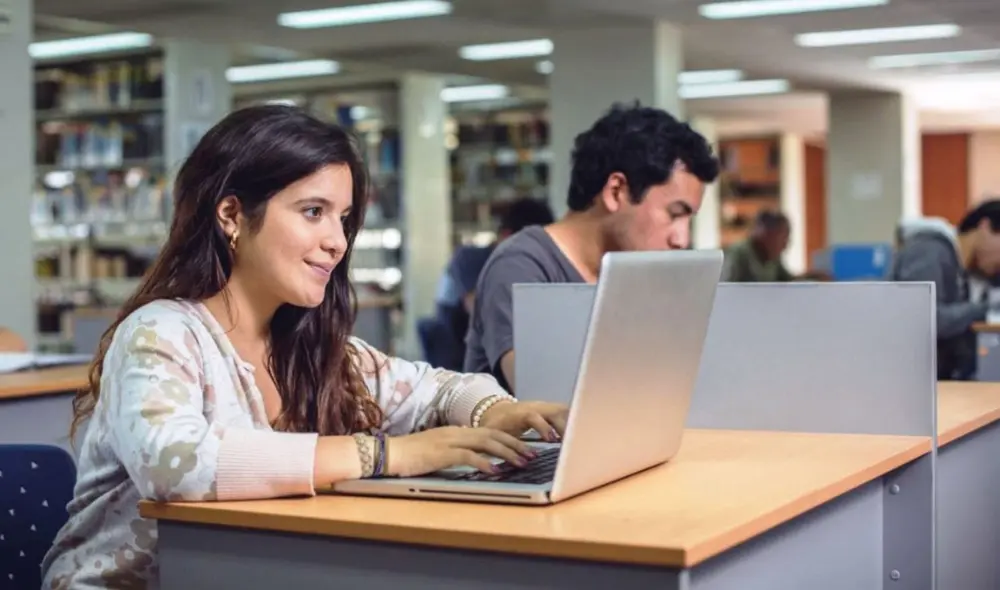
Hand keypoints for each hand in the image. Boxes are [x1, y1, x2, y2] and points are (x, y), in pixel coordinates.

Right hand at [386, 426, 535, 477]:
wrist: (389, 453)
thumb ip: (457, 451)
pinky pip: (468, 456)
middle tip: (532, 454)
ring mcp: (450, 441)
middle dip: (515, 444)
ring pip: (486, 442)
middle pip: (493, 434)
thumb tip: (476, 458)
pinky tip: (495, 471)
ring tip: (521, 462)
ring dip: (506, 453)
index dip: (510, 439)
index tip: (525, 448)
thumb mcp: (439, 450)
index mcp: (457, 431)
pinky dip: (484, 462)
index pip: (490, 431)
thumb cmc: (412, 455)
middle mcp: (457, 432)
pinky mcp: (442, 453)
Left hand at [479, 400, 568, 441]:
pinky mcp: (550, 410)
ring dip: (572, 424)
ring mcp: (544, 406)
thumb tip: (506, 462)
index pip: (533, 415)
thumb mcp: (495, 435)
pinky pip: (565, 413)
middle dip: (565, 426)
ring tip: (577, 442)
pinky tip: (576, 437)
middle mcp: (534, 406)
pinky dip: (572, 423)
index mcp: (518, 413)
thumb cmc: (496, 426)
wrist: (497, 411)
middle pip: (555, 410)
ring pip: (563, 410)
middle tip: (570, 444)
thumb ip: (502, 445)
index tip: (551, 440)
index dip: (543, 427)